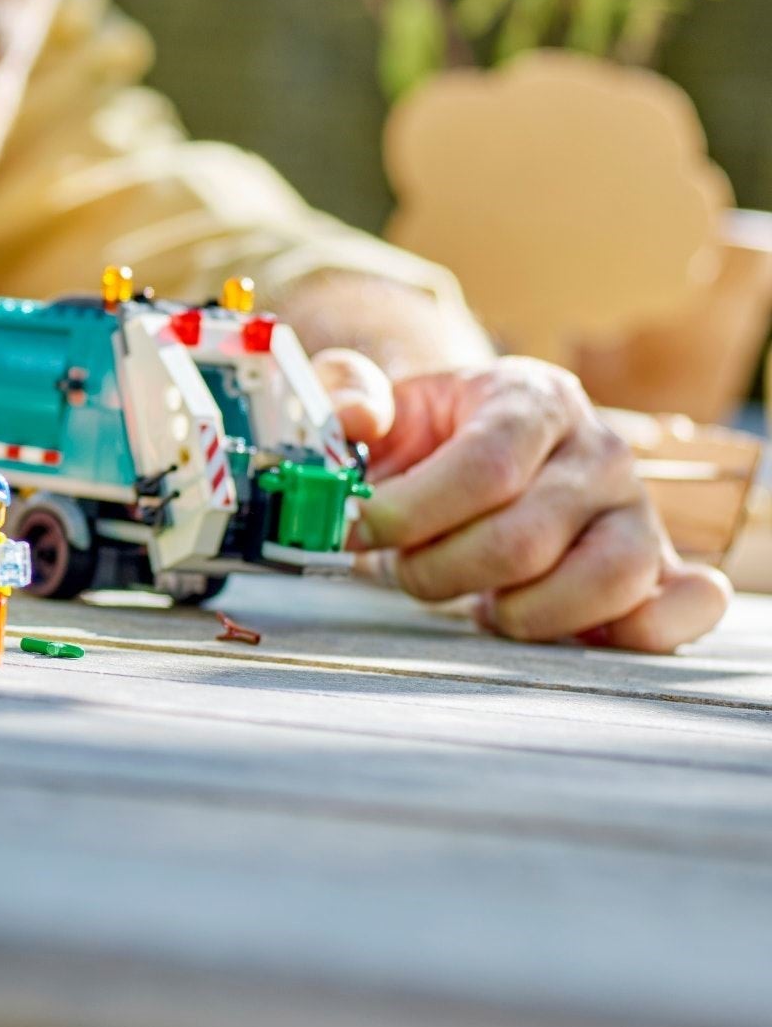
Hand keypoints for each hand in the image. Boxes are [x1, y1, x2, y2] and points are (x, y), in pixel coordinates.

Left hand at [334, 356, 729, 651]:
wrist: (486, 448)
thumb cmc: (430, 437)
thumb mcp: (383, 403)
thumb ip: (347, 392)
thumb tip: (356, 419)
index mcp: (532, 401)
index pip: (486, 466)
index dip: (413, 511)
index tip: (361, 531)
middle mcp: (600, 453)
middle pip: (526, 538)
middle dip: (440, 571)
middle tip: (403, 570)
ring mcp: (639, 512)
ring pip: (603, 582)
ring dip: (516, 613)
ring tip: (476, 599)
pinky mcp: (661, 568)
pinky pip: (679, 610)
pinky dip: (628, 634)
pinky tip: (552, 625)